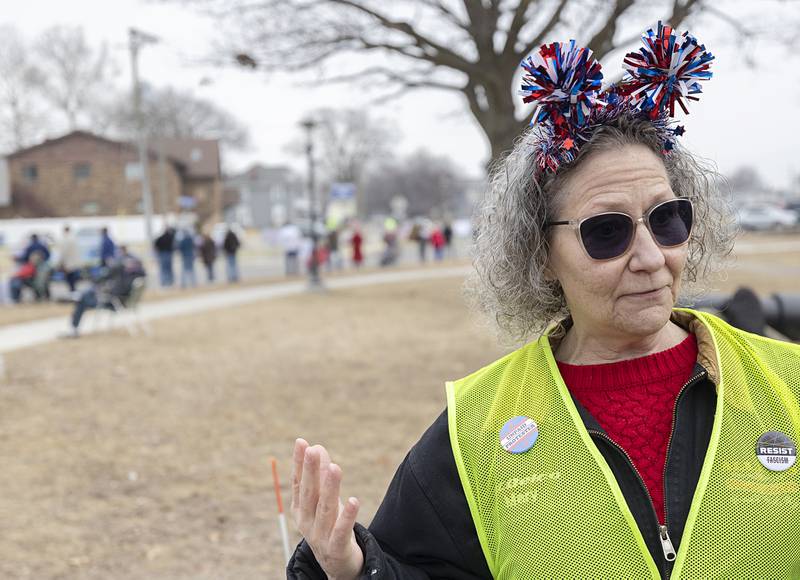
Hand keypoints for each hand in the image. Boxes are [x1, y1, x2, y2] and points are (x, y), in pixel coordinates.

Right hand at [291, 439, 363, 579]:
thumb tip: (318, 447)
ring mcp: (320, 536)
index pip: (298, 483)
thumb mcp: (324, 500)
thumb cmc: (329, 525)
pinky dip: (347, 516)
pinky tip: (355, 500)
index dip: (299, 463)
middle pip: (309, 494)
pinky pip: (342, 530)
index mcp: (300, 509)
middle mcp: (306, 522)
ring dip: (330, 488)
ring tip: (335, 467)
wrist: (336, 564)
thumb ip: (320, 476)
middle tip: (313, 450)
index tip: (302, 442)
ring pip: (325, 509)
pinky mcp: (336, 548)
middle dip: (310, 471)